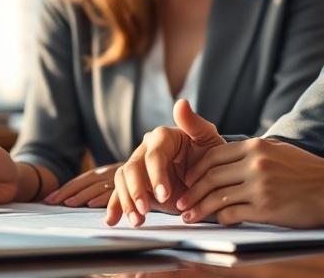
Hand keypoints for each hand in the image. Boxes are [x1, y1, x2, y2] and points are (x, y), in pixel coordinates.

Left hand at [43, 163, 120, 207]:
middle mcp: (107, 174)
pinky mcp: (127, 189)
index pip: (78, 181)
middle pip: (85, 182)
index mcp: (101, 173)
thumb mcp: (110, 180)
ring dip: (82, 195)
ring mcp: (117, 181)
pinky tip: (92, 204)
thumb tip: (69, 201)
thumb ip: (94, 188)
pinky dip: (102, 199)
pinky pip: (114, 194)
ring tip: (68, 203)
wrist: (156, 171)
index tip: (48, 200)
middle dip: (67, 192)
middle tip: (52, 202)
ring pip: (97, 188)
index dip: (63, 190)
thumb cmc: (126, 182)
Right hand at [105, 99, 224, 226]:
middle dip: (137, 191)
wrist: (207, 175)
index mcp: (162, 137)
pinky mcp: (136, 185)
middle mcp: (146, 150)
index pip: (154, 155)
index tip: (163, 194)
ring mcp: (138, 167)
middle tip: (145, 211)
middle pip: (132, 168)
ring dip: (127, 202)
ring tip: (138, 221)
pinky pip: (119, 193)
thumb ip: (194, 123)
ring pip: (122, 181)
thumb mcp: (207, 139)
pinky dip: (115, 207)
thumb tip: (181, 103)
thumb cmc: (209, 154)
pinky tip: (113, 220)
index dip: (156, 175)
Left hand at [176, 137, 323, 227]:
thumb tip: (231, 158)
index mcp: (257, 146)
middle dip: (191, 191)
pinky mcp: (265, 208)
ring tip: (189, 217)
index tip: (188, 181)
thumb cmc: (307, 171)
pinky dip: (219, 219)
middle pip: (210, 176)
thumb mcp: (279, 150)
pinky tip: (215, 223)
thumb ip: (254, 152)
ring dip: (199, 208)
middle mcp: (255, 163)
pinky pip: (231, 214)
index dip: (196, 170)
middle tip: (181, 203)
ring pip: (216, 197)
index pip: (214, 155)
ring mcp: (260, 186)